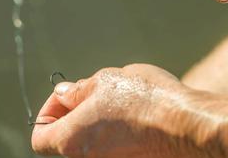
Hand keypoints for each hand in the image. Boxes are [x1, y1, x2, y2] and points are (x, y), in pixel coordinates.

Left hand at [31, 64, 203, 157]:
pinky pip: (111, 146)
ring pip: (90, 141)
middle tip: (95, 92)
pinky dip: (116, 131)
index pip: (39, 136)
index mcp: (70, 141)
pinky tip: (135, 114)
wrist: (188, 126)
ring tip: (120, 100)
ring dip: (97, 120)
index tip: (67, 95)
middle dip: (75, 112)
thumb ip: (76, 91)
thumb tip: (63, 94)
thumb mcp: (105, 81)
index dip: (48, 110)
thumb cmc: (147, 101)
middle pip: (65, 139)